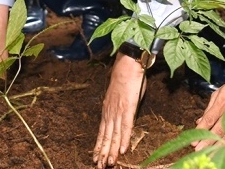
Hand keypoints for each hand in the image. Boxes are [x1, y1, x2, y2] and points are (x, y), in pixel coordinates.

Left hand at [93, 53, 146, 167]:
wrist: (127, 65)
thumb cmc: (125, 78)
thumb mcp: (119, 97)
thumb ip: (120, 109)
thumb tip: (123, 118)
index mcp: (107, 110)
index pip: (102, 132)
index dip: (99, 146)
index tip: (96, 157)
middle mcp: (110, 113)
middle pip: (106, 137)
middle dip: (103, 153)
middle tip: (99, 167)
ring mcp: (118, 111)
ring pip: (114, 135)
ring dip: (111, 151)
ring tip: (109, 164)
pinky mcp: (128, 109)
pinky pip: (126, 127)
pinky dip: (124, 140)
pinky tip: (122, 151)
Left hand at [194, 64, 224, 149]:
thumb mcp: (220, 92)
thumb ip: (209, 107)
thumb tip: (200, 121)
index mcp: (223, 101)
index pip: (209, 119)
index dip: (201, 130)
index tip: (194, 140)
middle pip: (219, 130)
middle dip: (208, 142)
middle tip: (198, 150)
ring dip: (219, 146)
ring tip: (210, 153)